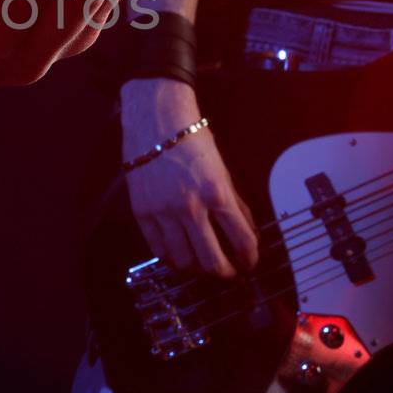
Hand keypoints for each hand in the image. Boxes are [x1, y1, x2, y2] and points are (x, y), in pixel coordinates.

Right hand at [120, 77, 257, 276]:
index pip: (241, 241)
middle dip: (226, 273)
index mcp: (217, 193)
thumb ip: (234, 202)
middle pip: (212, 261)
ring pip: (184, 261)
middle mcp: (190, 207)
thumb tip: (245, 231)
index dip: (249, 258)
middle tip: (229, 272)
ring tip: (204, 265)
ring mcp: (164, 212)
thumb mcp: (221, 169)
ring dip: (198, 269)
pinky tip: (180, 256)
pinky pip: (158, 249)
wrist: (155, 119)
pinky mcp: (142, 212)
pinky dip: (172, 259)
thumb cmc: (191, 138)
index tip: (249, 261)